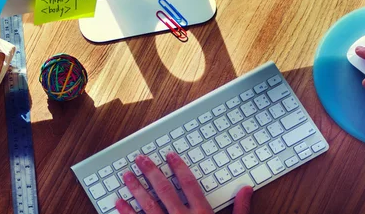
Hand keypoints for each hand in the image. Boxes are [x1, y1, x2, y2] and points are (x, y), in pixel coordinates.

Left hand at [115, 152, 252, 213]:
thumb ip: (240, 209)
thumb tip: (246, 189)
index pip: (188, 184)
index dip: (179, 167)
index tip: (169, 156)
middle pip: (164, 190)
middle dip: (151, 172)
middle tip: (140, 159)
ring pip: (147, 205)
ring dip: (135, 189)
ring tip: (126, 176)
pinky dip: (126, 213)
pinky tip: (118, 202)